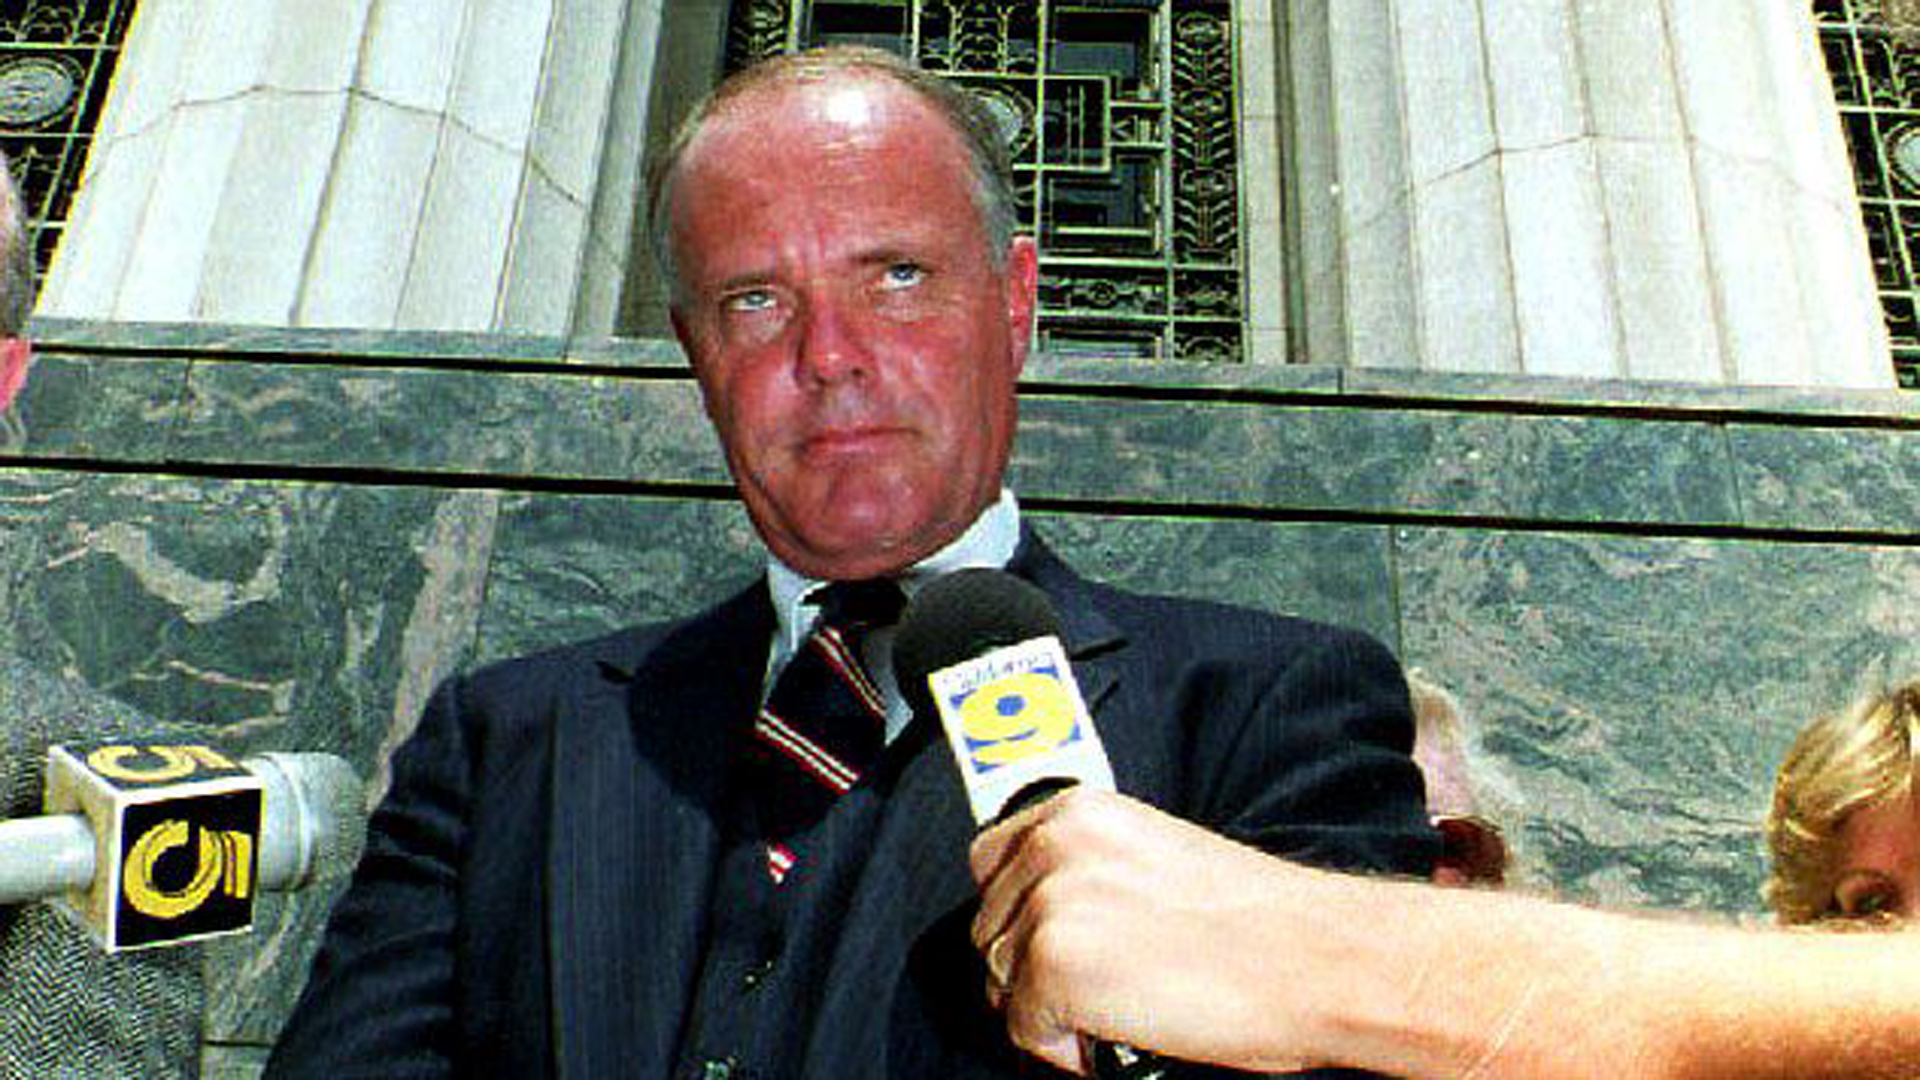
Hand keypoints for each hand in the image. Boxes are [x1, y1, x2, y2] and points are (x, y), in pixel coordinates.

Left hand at [968, 788, 1328, 1074]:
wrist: (1315, 958)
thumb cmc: (1260, 922)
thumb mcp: (1155, 857)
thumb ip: (1091, 871)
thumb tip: (1047, 916)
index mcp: (1081, 811)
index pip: (992, 863)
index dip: (1018, 914)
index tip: (1049, 942)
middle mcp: (1055, 846)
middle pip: (989, 927)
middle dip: (1030, 968)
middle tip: (1096, 990)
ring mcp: (1050, 904)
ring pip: (1002, 980)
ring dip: (1049, 1008)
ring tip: (1118, 1011)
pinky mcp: (1054, 965)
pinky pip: (1024, 1029)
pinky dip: (1065, 1049)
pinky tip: (1124, 1033)